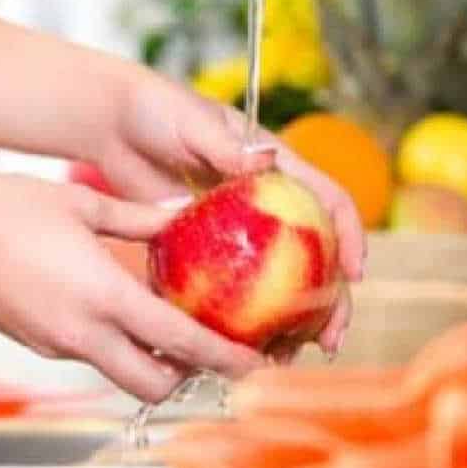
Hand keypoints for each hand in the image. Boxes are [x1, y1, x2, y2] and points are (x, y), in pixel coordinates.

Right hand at [0, 173, 265, 402]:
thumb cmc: (3, 207)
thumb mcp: (81, 204)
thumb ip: (139, 219)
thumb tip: (183, 215)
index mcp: (101, 295)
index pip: (180, 341)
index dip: (225, 358)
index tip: (259, 365)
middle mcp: (81, 333)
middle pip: (154, 384)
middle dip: (189, 377)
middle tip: (214, 351)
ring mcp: (55, 345)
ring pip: (121, 373)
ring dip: (151, 362)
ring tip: (170, 327)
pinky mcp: (37, 344)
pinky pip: (90, 355)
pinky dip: (115, 345)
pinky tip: (118, 310)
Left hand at [90, 73, 366, 356]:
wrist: (112, 126)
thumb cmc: (154, 111)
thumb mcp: (191, 123)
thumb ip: (224, 144)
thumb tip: (264, 160)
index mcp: (276, 168)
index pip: (328, 201)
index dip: (349, 236)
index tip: (355, 272)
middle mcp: (267, 204)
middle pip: (314, 257)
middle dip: (330, 301)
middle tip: (329, 339)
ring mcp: (239, 232)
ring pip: (278, 283)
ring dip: (290, 323)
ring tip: (286, 356)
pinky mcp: (208, 251)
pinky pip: (232, 290)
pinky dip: (240, 322)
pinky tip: (239, 351)